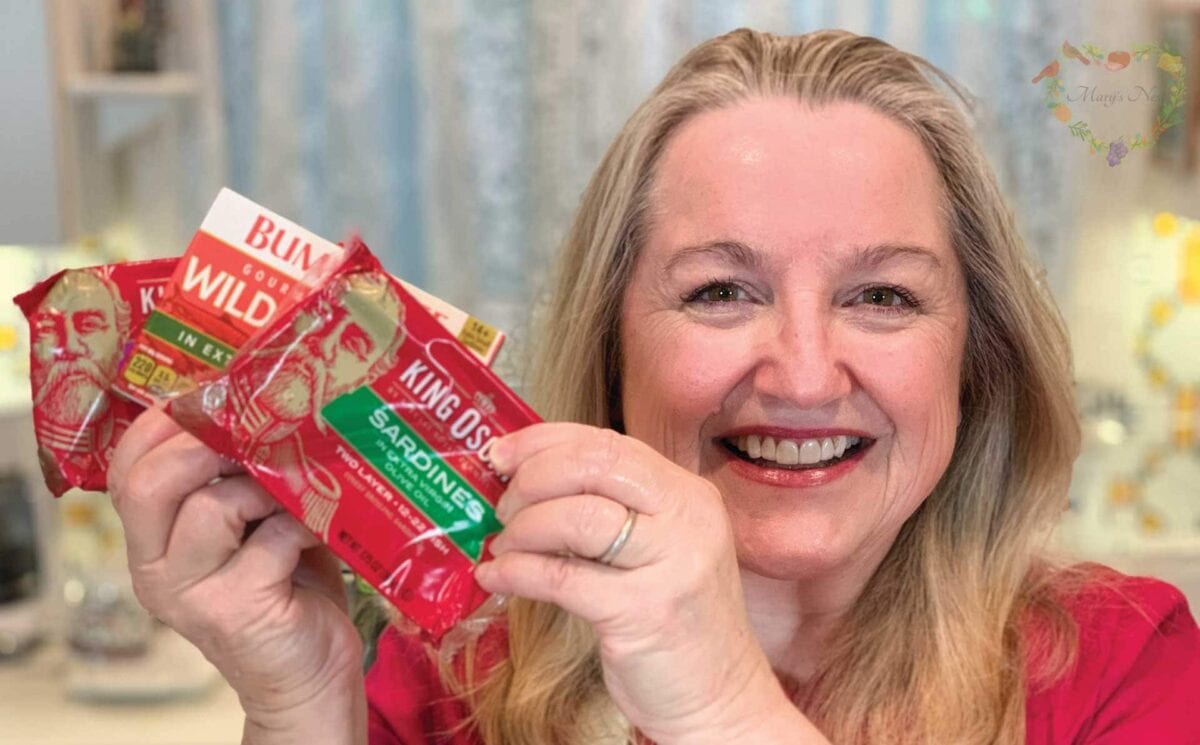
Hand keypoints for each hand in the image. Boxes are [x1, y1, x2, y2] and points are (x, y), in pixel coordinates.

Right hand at [107, 408, 364, 741]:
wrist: (310, 670)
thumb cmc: (286, 584)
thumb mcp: (251, 522)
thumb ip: (240, 475)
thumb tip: (263, 400)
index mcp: (151, 540)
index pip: (127, 467)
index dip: (168, 422)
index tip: (218, 397)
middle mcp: (156, 569)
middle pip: (150, 482)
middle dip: (206, 444)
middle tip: (258, 436)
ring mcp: (192, 594)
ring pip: (210, 506)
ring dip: (266, 486)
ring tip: (298, 491)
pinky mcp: (238, 611)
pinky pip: (268, 540)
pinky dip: (301, 523)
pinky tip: (318, 529)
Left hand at [475, 423, 801, 742]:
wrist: (720, 697)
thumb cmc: (676, 622)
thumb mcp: (659, 549)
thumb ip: (612, 510)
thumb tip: (524, 479)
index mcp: (688, 494)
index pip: (607, 444)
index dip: (544, 441)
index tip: (500, 453)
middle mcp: (687, 518)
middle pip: (593, 466)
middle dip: (531, 479)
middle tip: (501, 505)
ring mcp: (671, 564)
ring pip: (576, 517)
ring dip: (522, 528)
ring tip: (502, 546)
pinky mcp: (644, 612)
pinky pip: (561, 578)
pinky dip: (516, 573)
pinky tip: (495, 577)